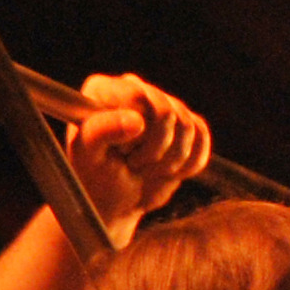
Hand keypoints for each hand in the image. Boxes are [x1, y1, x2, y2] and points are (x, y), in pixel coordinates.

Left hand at [69, 72, 211, 232]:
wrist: (117, 201)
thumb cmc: (95, 176)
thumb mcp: (87, 156)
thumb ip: (101, 132)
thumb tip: (137, 121)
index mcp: (103, 90)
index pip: (136, 96)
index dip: (135, 131)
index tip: (120, 150)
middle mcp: (134, 88)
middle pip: (166, 112)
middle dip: (153, 150)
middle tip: (132, 163)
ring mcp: (163, 104)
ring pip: (187, 127)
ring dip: (169, 162)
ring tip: (145, 168)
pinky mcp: (187, 123)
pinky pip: (201, 139)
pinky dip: (187, 165)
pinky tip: (164, 170)